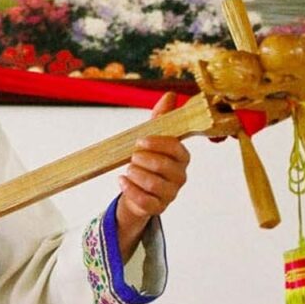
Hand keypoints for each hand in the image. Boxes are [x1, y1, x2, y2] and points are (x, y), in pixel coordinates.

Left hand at [114, 93, 192, 258]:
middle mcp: (180, 176)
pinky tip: (122, 181)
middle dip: (144, 160)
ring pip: (154, 184)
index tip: (140, 141)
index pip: (176, 149)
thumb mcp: (153, 138)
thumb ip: (161, 118)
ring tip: (128, 170)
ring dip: (136, 174)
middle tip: (132, 157)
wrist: (137, 190)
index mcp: (182, 158)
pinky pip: (145, 201)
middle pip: (164, 167)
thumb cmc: (148, 161)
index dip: (158, 144)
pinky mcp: (158, 208)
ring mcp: (170, 194)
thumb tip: (170, 95)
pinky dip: (130, 190)